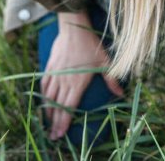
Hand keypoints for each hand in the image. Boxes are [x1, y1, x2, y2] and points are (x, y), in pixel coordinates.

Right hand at [41, 11, 124, 140]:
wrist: (73, 27)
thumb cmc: (91, 44)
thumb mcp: (105, 61)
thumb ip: (112, 79)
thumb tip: (121, 93)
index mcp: (77, 83)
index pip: (68, 107)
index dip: (63, 122)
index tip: (60, 134)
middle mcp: (64, 81)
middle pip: (57, 106)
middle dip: (54, 122)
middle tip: (52, 136)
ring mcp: (55, 74)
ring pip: (48, 97)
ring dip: (47, 111)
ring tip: (47, 123)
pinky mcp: (49, 66)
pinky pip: (44, 84)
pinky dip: (43, 95)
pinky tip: (43, 101)